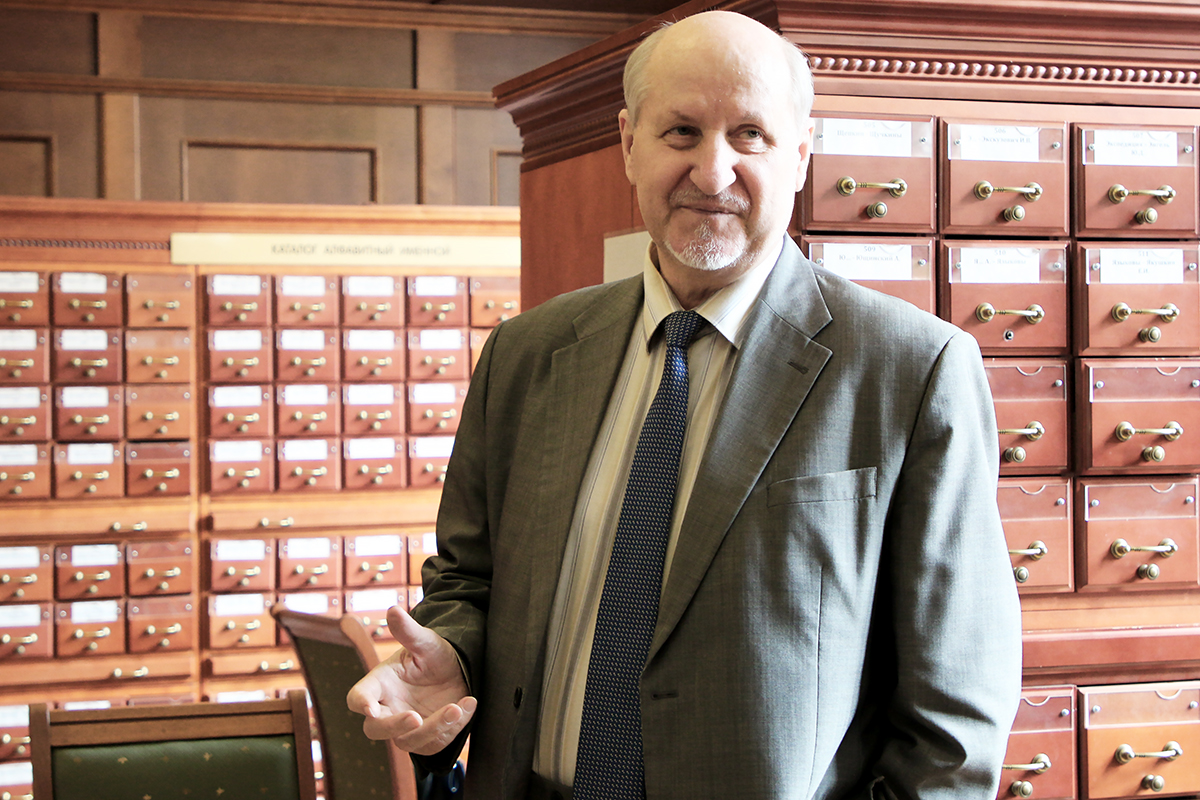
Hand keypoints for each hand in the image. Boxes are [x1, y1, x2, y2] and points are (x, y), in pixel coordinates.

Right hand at [346, 605, 476, 755]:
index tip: (369, 707)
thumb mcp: (425, 642)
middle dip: (394, 726)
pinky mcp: (426, 739)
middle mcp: (387, 708)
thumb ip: (408, 631)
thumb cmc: (433, 655)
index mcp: (379, 684)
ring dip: (433, 727)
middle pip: (376, 728)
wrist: (458, 671)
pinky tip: (467, 704)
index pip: (358, 697)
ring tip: (456, 707)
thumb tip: (393, 609)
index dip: (361, 703)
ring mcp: (405, 728)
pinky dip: (453, 727)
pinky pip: (435, 742)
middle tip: (416, 717)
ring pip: (408, 740)